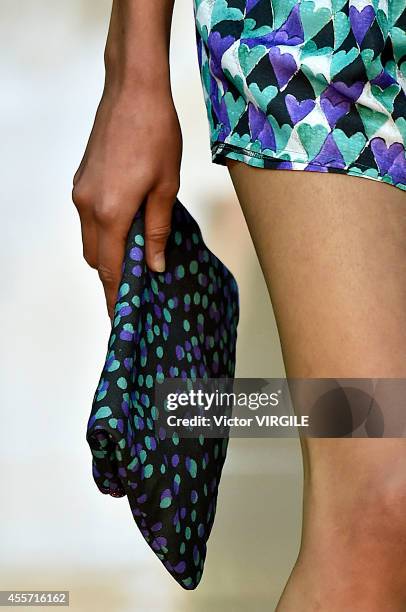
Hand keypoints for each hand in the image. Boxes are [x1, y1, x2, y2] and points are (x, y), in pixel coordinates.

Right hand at [72, 88, 181, 318]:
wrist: (133, 90)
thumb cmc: (157, 134)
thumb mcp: (166, 187)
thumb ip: (158, 230)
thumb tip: (154, 266)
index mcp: (111, 212)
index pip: (111, 269)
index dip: (117, 297)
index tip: (123, 318)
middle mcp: (88, 206)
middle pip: (96, 259)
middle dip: (114, 277)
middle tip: (139, 287)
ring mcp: (81, 193)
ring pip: (91, 240)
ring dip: (110, 254)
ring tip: (138, 257)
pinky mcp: (81, 182)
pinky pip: (89, 220)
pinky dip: (105, 233)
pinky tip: (127, 228)